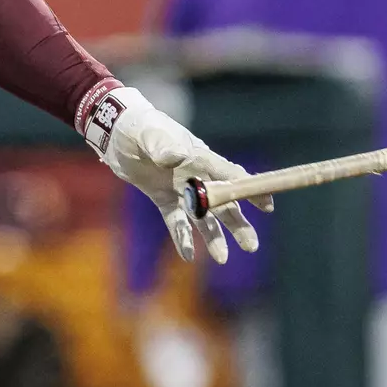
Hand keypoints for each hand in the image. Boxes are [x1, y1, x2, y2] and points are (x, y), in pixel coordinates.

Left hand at [84, 86, 266, 262]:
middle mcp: (195, 176)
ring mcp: (180, 189)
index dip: (250, 191)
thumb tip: (175, 157)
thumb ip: (163, 145)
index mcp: (200, 158)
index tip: (268, 207)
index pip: (232, 176)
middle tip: (252, 247)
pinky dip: (181, 237)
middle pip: (223, 204)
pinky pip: (176, 221)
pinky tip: (186, 255)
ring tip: (222, 259)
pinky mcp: (163, 198)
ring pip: (203, 217)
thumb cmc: (139, 127)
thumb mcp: (150, 134)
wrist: (117, 131)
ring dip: (214, 237)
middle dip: (238, 224)